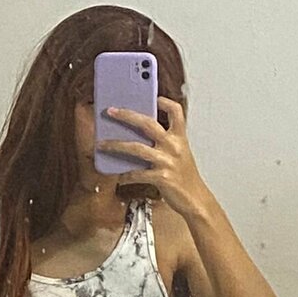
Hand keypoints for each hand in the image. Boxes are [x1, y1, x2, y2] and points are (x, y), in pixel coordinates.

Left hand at [97, 97, 210, 218]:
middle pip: (148, 124)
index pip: (176, 112)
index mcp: (179, 138)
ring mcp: (167, 161)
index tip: (153, 97)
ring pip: (137, 148)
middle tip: (110, 111)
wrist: (196, 199)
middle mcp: (174, 146)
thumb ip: (164, 142)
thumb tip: (138, 133)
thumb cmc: (184, 176)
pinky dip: (125, 175)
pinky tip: (118, 176)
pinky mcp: (162, 177)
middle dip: (126, 115)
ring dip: (116, 145)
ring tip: (101, 145)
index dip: (165, 102)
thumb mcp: (179, 153)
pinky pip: (137, 174)